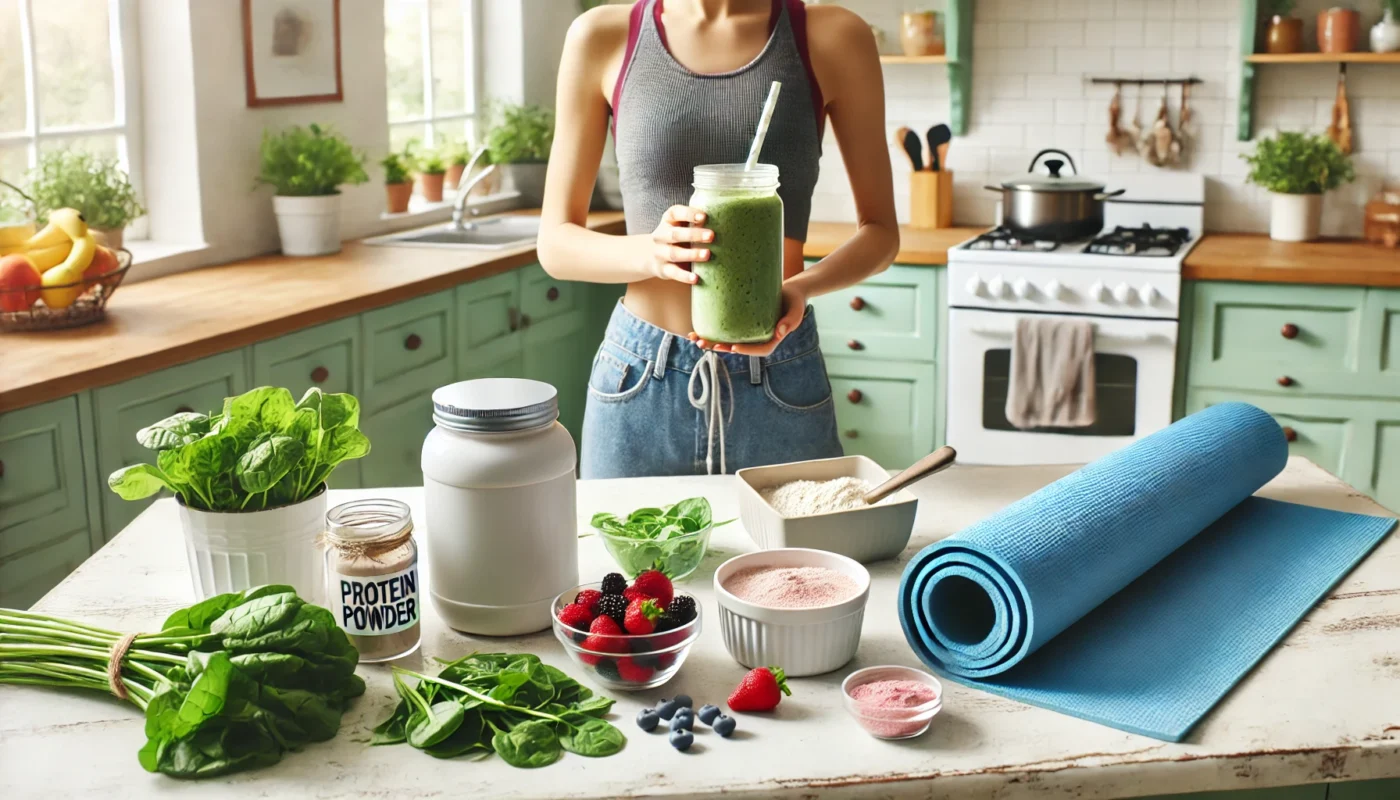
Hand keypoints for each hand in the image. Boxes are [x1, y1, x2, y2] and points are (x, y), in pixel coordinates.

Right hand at [639, 205, 712, 283]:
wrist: (652, 256)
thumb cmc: (677, 238)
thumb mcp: (682, 227)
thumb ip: (697, 224)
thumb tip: (726, 222)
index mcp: (668, 220)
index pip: (675, 213)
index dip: (689, 214)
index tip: (704, 216)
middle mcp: (661, 235)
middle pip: (675, 234)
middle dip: (694, 235)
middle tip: (712, 236)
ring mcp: (660, 253)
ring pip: (674, 254)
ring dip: (691, 254)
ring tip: (707, 255)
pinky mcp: (663, 269)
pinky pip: (673, 273)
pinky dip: (684, 276)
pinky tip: (696, 278)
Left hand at [688, 282, 807, 356]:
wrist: (789, 292)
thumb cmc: (794, 301)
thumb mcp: (796, 311)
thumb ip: (790, 321)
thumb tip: (779, 333)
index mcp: (771, 340)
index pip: (758, 350)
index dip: (745, 350)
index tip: (733, 347)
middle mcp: (756, 339)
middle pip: (738, 347)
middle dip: (720, 347)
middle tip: (704, 344)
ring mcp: (747, 332)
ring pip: (727, 340)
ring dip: (710, 341)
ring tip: (694, 338)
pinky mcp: (740, 323)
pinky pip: (725, 328)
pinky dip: (712, 329)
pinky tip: (697, 327)